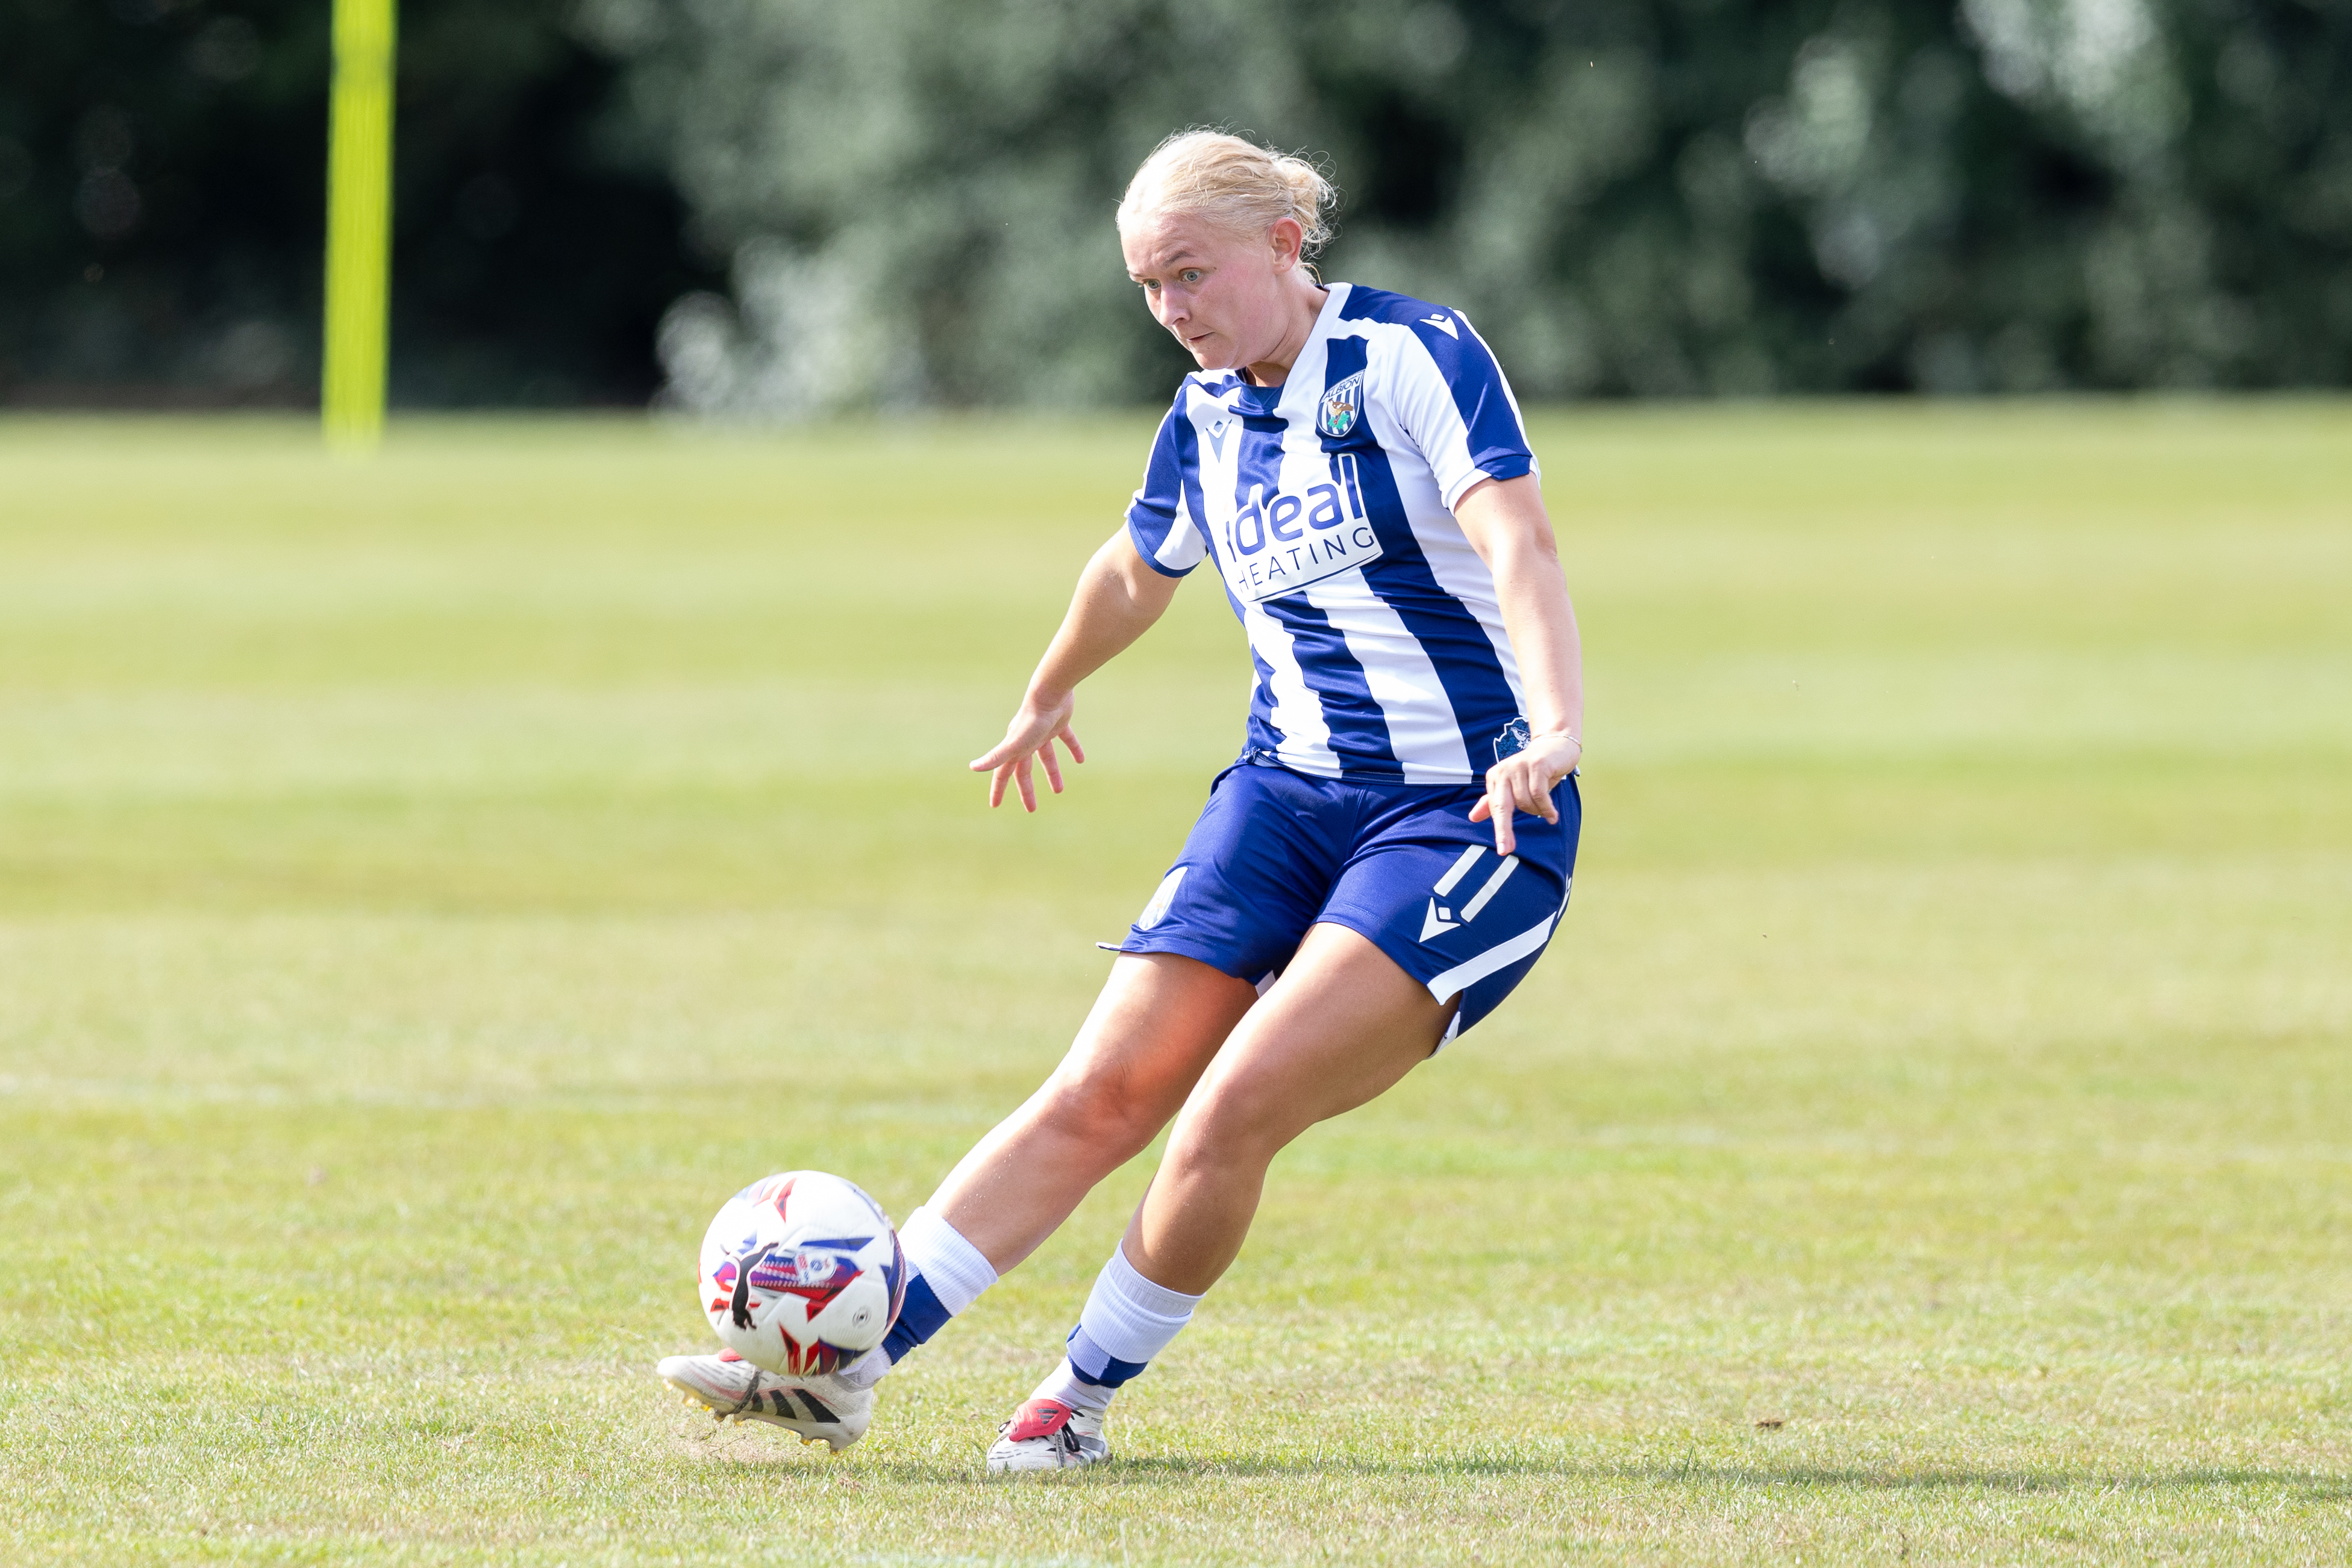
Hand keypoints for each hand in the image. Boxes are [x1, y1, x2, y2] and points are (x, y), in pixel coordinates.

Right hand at [970, 691, 1085, 810]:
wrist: (1049, 692)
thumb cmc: (1031, 720)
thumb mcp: (1014, 743)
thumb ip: (995, 757)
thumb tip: (973, 767)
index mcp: (1014, 748)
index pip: (1003, 774)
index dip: (999, 790)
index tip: (995, 805)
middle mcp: (1026, 741)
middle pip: (1025, 770)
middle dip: (1026, 790)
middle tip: (1031, 809)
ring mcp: (1043, 732)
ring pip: (1046, 758)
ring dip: (1052, 773)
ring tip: (1059, 791)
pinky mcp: (1059, 723)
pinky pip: (1067, 740)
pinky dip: (1073, 749)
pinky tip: (1080, 760)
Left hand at [1467, 733, 1580, 855]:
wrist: (1555, 746)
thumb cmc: (1534, 771)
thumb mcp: (1513, 787)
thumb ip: (1493, 802)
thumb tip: (1472, 817)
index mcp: (1495, 777)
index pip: (1494, 809)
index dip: (1500, 830)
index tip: (1503, 851)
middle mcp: (1503, 771)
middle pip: (1502, 807)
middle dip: (1503, 830)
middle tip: (1507, 850)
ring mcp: (1519, 766)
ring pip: (1526, 802)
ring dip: (1538, 811)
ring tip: (1546, 810)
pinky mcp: (1536, 764)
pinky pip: (1540, 794)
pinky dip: (1547, 808)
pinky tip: (1552, 816)